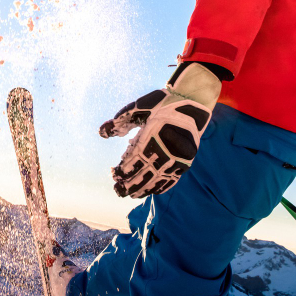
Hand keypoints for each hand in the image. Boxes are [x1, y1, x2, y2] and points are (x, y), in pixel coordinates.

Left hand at [99, 62, 220, 197]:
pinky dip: (162, 186)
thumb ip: (120, 120)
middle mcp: (167, 149)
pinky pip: (173, 178)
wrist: (193, 101)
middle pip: (146, 173)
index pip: (135, 160)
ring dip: (145, 189)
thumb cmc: (163, 102)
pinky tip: (153, 191)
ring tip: (133, 195)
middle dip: (131, 184)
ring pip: (159, 179)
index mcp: (153, 135)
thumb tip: (102, 133)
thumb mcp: (139, 107)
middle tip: (119, 191)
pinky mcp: (186, 161)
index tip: (114, 175)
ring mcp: (178, 157)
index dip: (124, 170)